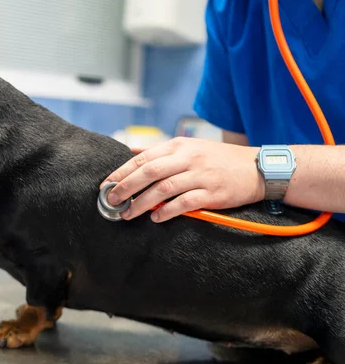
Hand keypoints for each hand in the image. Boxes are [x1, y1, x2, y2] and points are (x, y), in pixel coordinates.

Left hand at [100, 137, 264, 221]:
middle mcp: (188, 158)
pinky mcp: (213, 192)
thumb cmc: (219, 159)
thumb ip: (160, 151)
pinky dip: (168, 210)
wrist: (258, 168)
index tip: (106, 185)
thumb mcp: (190, 147)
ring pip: (164, 188)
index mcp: (179, 146)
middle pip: (149, 172)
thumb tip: (131, 150)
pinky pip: (185, 202)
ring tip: (129, 214)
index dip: (122, 172)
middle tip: (111, 201)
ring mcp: (201, 175)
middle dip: (126, 188)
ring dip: (142, 203)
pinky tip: (156, 217)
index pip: (143, 157)